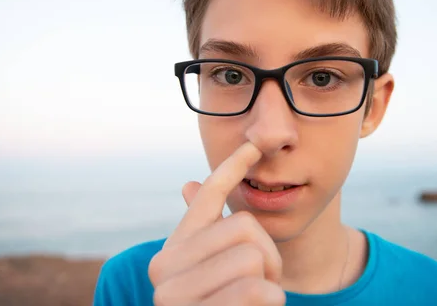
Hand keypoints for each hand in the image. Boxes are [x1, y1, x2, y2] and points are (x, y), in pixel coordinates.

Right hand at [148, 142, 284, 305]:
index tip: (254, 146)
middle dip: (269, 256)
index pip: (208, 197)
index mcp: (171, 250)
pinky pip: (259, 290)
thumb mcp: (211, 273)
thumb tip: (188, 185)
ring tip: (256, 302)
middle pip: (244, 226)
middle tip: (264, 283)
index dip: (234, 168)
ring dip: (271, 283)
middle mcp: (163, 266)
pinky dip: (273, 302)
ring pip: (253, 256)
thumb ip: (205, 236)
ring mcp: (174, 294)